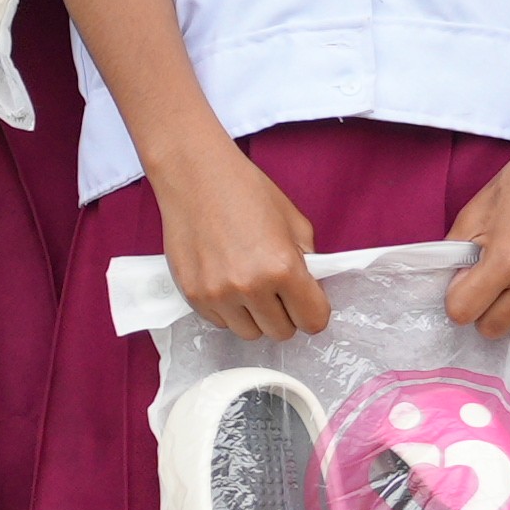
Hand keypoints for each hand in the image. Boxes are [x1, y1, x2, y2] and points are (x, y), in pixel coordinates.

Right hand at [152, 137, 323, 342]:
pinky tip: (226, 280)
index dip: (314, 312)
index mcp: (282, 267)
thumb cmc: (244, 190)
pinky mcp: (194, 296)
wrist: (195, 176)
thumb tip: (310, 290)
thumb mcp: (293, 222)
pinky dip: (228, 309)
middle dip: (286, 314)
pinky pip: (221, 322)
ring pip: (250, 333)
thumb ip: (307, 261)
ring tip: (250, 285)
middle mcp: (250, 286)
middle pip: (282, 332)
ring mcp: (218, 295)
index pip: (313, 321)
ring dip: (256, 316)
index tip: (308, 303)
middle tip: (279, 291)